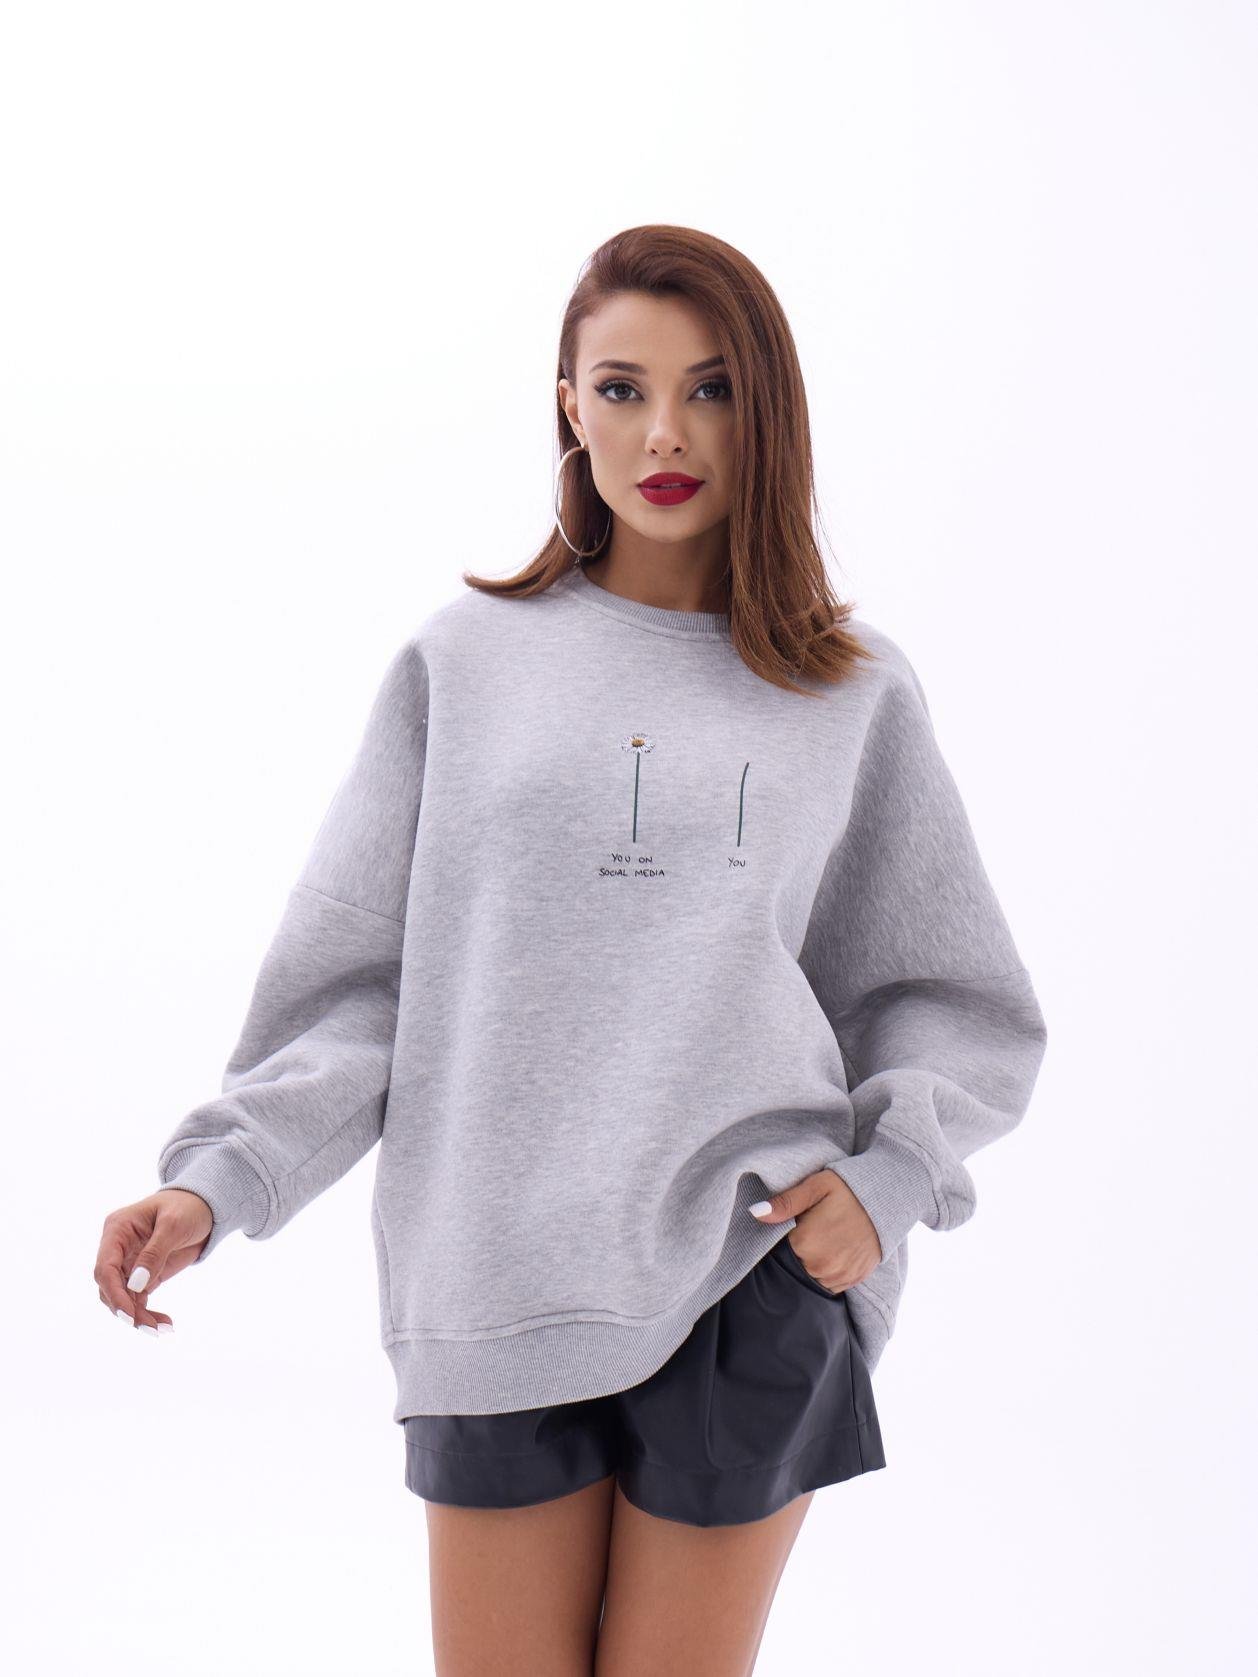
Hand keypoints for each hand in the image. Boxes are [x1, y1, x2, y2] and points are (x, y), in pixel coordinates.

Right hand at [95, 1188, 212, 1334]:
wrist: (205, 1206)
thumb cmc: (188, 1206)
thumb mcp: (174, 1225)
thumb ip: (154, 1253)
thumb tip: (135, 1284)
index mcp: (117, 1229)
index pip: (105, 1267)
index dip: (114, 1293)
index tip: (128, 1315)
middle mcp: (117, 1248)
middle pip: (109, 1287)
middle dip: (126, 1310)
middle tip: (150, 1328)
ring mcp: (128, 1262)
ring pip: (122, 1298)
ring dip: (138, 1316)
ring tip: (161, 1329)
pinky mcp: (142, 1275)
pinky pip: (137, 1299)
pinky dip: (147, 1313)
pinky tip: (164, 1324)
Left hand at [750, 1169, 882, 1292]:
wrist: (889, 1199)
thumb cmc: (849, 1188)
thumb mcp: (815, 1186)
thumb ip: (785, 1202)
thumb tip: (755, 1212)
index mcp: (805, 1243)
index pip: (779, 1249)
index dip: (785, 1236)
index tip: (795, 1223)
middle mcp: (821, 1266)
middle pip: (794, 1264)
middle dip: (799, 1249)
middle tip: (813, 1227)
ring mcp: (839, 1276)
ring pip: (811, 1276)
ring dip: (813, 1262)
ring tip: (826, 1237)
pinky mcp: (854, 1279)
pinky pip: (830, 1283)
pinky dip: (829, 1270)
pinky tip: (836, 1249)